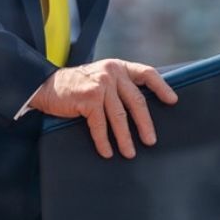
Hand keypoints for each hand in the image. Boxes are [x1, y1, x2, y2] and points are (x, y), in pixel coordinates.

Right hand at [29, 59, 177, 158]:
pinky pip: (100, 125)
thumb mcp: (102, 76)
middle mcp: (112, 73)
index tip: (172, 101)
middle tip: (151, 140)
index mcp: (119, 67)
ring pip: (119, 116)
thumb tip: (141, 107)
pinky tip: (107, 151)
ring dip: (125, 138)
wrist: (46, 85)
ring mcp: (101, 85)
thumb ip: (119, 85)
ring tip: (130, 152)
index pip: (147, 73)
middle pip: (136, 101)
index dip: (161, 87)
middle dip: (145, 123)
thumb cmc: (77, 85)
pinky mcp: (89, 98)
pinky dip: (104, 141)